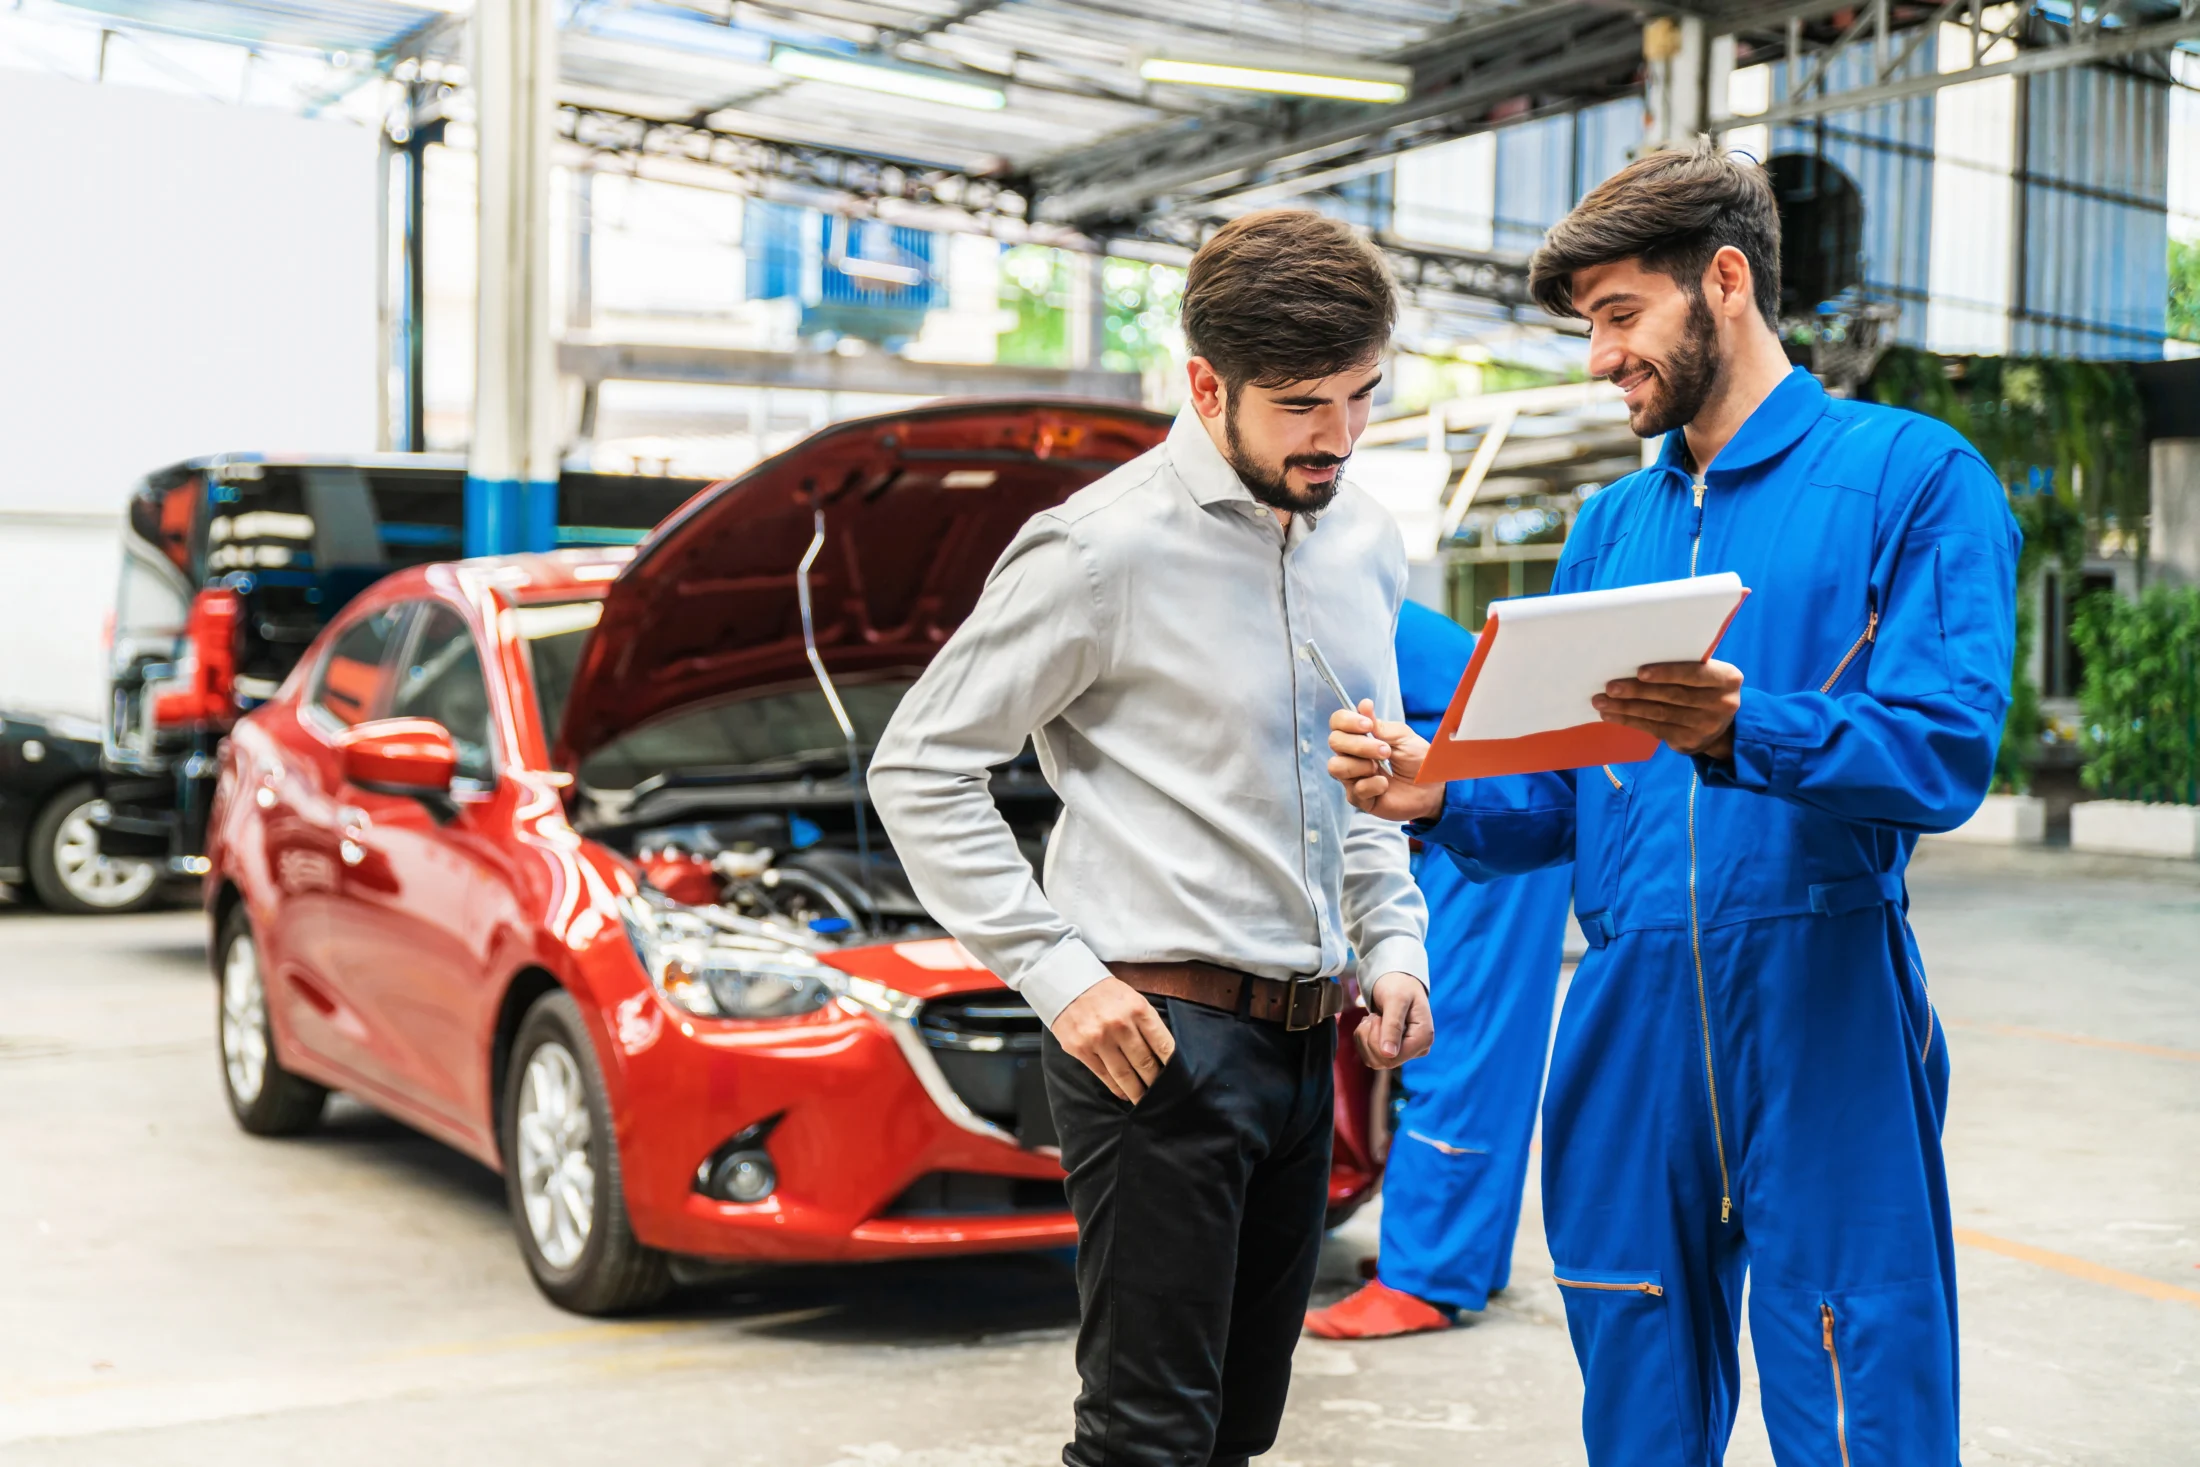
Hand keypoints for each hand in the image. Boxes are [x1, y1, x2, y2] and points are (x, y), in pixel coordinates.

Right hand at [1052, 977, 1175, 1102]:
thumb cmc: (1105, 993)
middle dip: (1155, 1082)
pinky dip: (1116, 1088)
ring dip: (1137, 1091)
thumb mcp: (1132, 998)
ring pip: (1124, 1074)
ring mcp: (1099, 1039)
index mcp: (1138, 1009)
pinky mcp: (1081, 1049)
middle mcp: (1120, 1025)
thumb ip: (1147, 1022)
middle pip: (1145, 1063)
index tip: (1175, 1077)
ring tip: (1144, 1100)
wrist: (1067, 984)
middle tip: (1162, 1093)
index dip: (1171, 1066)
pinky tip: (1124, 1094)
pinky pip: (1104, 1075)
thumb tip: (1162, 1053)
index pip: (1163, 1045)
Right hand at [1328, 699, 1443, 822]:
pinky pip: (1355, 790)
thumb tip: (1363, 704)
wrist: (1432, 788)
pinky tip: (1385, 785)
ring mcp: (1354, 776)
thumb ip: (1381, 725)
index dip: (1346, 721)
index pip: (1338, 722)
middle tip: (1385, 750)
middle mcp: (1352, 755)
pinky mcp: (1360, 798)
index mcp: (1360, 736)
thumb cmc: (1417, 760)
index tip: (1367, 725)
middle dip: (1359, 744)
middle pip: (1334, 742)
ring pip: (1336, 766)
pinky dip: (1373, 785)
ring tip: (1382, 768)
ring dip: (1361, 765)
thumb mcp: (1403, 737)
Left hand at [1357, 971, 1432, 1068]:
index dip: (1378, 1039)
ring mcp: (1405, 1052)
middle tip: (1375, 1016)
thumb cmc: (1399, 985)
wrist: (1396, 981)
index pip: (1394, 1057)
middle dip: (1370, 1037)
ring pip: (1374, 1060)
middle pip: (1383, 1061)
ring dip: (1365, 1037)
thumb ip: (1392, 1026)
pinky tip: (1371, 1024)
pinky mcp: (1393, 1051)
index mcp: (1423, 1038)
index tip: (1379, 1017)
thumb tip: (1388, 1055)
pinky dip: (1363, 1039)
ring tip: (1374, 1018)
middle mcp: (1417, 1049)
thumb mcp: (1395, 1000)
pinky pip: (1370, 1056)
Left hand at [1593, 660, 1744, 761]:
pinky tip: (1612, 715)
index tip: (1640, 672)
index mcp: (1727, 678)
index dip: (1667, 673)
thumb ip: (1684, 665)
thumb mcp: (1705, 673)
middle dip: (1638, 691)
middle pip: (1672, 696)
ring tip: (1602, 701)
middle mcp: (1722, 704)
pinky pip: (1654, 729)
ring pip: (1659, 714)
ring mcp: (1706, 726)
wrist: (1720, 726)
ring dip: (1627, 708)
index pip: (1695, 674)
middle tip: (1610, 687)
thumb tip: (1635, 657)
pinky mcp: (1689, 742)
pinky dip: (1630, 721)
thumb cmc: (1703, 688)